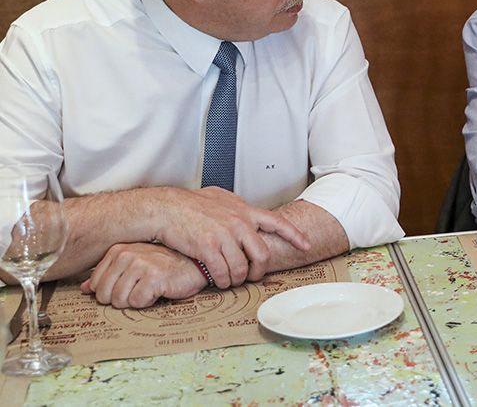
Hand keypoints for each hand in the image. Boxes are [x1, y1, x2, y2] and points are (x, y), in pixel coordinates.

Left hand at [81, 243, 206, 308]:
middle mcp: (127, 255)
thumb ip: (108, 275)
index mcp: (118, 251)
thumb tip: (85, 288)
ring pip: (119, 301)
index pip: (95, 284)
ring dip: (135, 301)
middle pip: (104, 295)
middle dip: (121, 299)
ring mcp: (140, 265)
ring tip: (149, 289)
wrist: (195, 263)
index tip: (128, 286)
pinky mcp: (154, 277)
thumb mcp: (134, 266)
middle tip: (139, 290)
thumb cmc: (165, 265)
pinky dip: (148, 302)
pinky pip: (136, 302)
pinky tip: (158, 291)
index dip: (111, 292)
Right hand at [149, 187, 310, 287]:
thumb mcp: (221, 198)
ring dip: (237, 280)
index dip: (294, 236)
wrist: (166, 208)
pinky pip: (222, 273)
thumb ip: (238, 207)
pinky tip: (218, 280)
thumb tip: (249, 211)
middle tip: (253, 277)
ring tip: (230, 280)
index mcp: (245, 211)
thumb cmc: (191, 204)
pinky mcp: (207, 247)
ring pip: (242, 268)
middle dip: (259, 271)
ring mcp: (224, 235)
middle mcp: (239, 223)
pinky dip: (222, 281)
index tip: (306, 245)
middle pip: (262, 255)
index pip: (278, 223)